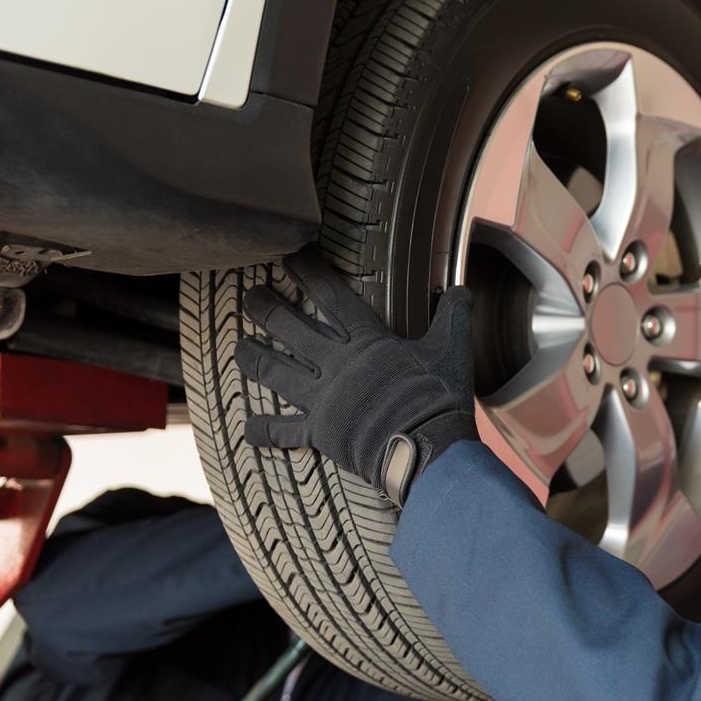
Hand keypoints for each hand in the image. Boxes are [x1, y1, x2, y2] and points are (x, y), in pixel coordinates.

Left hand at [234, 246, 479, 506]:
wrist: (425, 445)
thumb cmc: (439, 397)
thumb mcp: (452, 350)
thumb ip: (453, 317)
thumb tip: (462, 289)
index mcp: (367, 341)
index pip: (332, 297)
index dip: (309, 273)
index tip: (290, 255)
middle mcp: (337, 364)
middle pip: (292, 329)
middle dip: (267, 309)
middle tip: (249, 295)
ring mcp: (324, 398)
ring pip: (277, 372)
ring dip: (254, 358)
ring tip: (238, 347)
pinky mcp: (320, 431)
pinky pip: (284, 431)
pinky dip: (264, 431)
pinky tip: (246, 428)